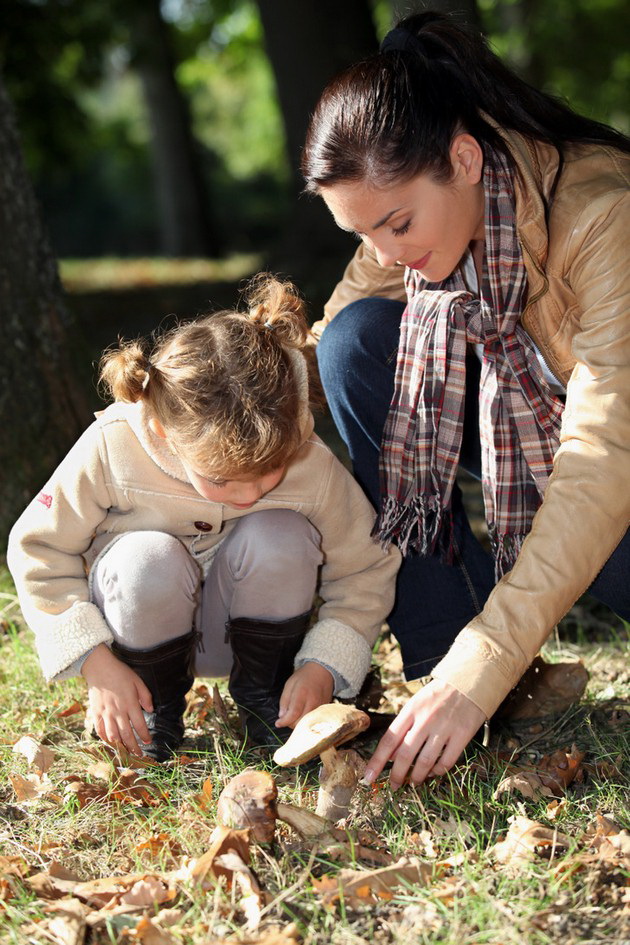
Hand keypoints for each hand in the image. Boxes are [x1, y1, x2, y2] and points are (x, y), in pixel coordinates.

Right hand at [82, 644, 153, 756]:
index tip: (149, 742)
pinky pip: (100, 730)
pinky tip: (111, 743)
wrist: (99, 667)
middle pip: (127, 734)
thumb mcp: (137, 681)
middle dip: (134, 747)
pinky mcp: (95, 713)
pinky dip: (105, 739)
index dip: (145, 736)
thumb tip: (151, 709)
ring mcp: (105, 713)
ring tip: (126, 752)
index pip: (139, 725)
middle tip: (139, 755)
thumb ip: (145, 696)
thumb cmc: (120, 673)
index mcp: (130, 703)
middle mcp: (118, 711)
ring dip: (120, 746)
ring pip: (113, 736)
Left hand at [276, 662, 333, 728]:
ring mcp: (320, 707)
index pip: (293, 713)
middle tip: (286, 718)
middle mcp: (313, 702)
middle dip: (290, 723)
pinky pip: (314, 720)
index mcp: (302, 694)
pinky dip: (306, 721)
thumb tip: (282, 716)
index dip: (284, 721)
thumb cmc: (304, 677)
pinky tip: (303, 714)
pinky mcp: (324, 710)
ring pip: (307, 724)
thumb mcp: (289, 684)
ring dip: (298, 723)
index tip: (278, 723)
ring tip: (294, 716)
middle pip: (300, 722)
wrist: (322, 671)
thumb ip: (284, 700)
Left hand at [364, 678, 485, 788]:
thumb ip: (402, 728)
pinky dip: (438, 771)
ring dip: (417, 777)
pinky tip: (433, 772)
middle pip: (405, 754)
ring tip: (413, 783)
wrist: (467, 684)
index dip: (377, 761)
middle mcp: (425, 720)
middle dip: (397, 775)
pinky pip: (446, 761)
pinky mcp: (462, 735)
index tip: (369, 777)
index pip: (389, 739)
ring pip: (425, 762)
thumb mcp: (415, 705)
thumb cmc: (437, 696)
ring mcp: (444, 728)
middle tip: (394, 787)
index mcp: (411, 711)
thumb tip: (390, 756)